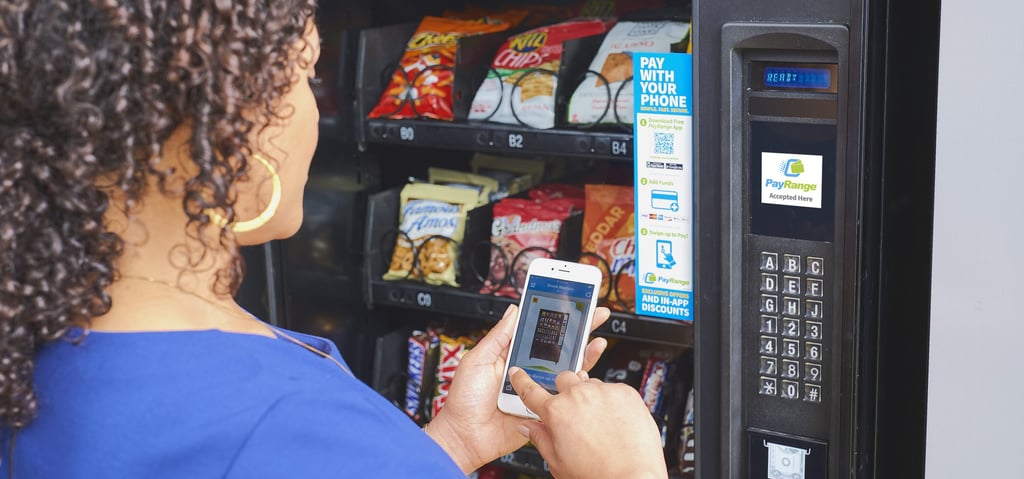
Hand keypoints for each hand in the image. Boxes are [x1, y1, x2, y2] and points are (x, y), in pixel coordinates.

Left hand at [425, 304, 610, 473]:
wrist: (464, 436)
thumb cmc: (464, 400)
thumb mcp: (478, 360)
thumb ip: (499, 336)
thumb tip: (514, 310)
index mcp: (512, 356)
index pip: (539, 332)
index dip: (556, 318)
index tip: (572, 304)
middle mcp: (528, 371)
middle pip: (559, 348)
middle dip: (579, 330)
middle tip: (596, 314)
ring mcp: (538, 390)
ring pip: (567, 370)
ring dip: (584, 355)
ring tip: (596, 341)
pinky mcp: (544, 409)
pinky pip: (564, 396)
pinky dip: (577, 385)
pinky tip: (584, 373)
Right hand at [509, 368, 667, 478]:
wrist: (632, 478)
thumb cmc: (598, 475)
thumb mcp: (558, 463)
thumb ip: (541, 438)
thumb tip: (527, 426)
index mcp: (556, 413)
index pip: (530, 391)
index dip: (522, 381)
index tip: (518, 373)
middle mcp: (578, 396)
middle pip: (564, 379)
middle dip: (565, 391)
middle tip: (574, 411)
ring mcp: (603, 391)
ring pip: (591, 384)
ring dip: (591, 396)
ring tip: (601, 422)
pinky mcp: (625, 392)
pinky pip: (614, 389)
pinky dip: (613, 401)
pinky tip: (616, 422)